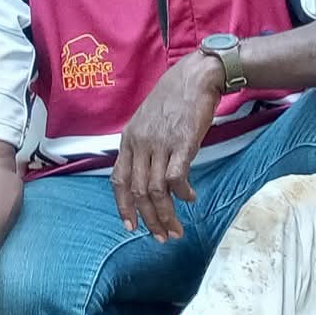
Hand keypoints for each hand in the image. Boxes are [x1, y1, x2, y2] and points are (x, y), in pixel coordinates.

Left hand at [112, 53, 221, 241]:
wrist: (197, 77)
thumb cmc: (176, 97)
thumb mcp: (149, 121)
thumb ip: (145, 146)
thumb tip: (148, 171)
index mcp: (129, 140)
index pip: (118, 180)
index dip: (123, 207)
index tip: (131, 226)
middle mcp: (140, 144)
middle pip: (137, 191)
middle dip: (148, 219)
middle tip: (161, 237)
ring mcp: (160, 144)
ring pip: (155, 190)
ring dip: (166, 215)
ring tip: (177, 230)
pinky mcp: (182, 144)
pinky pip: (176, 178)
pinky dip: (182, 193)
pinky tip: (191, 199)